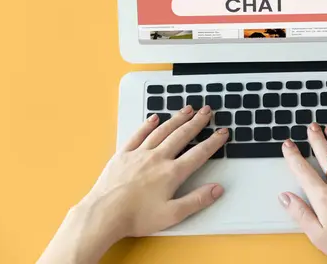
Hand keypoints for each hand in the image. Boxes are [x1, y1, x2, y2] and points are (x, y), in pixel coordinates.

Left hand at [38, 105, 227, 263]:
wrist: (104, 214)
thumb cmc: (136, 217)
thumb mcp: (172, 215)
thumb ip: (196, 200)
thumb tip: (217, 189)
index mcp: (171, 173)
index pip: (199, 153)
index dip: (213, 142)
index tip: (222, 133)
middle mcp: (157, 158)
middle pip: (182, 135)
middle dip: (197, 122)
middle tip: (207, 111)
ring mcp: (139, 154)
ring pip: (162, 131)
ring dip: (177, 118)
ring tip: (187, 109)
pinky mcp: (123, 154)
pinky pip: (138, 134)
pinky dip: (148, 125)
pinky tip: (155, 118)